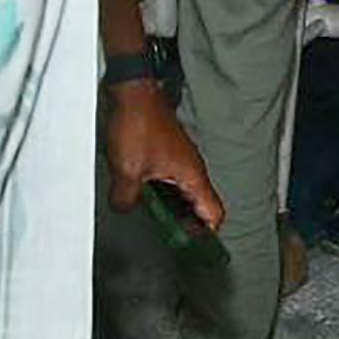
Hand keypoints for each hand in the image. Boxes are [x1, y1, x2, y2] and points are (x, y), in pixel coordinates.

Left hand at [109, 80, 222, 231]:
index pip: (213, 214)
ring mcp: (180, 160)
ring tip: (150, 217)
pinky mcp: (167, 152)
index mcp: (192, 176)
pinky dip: (159, 192)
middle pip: (199, 207)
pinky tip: (139, 194)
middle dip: (184, 225)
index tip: (189, 246)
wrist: (133, 92)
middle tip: (166, 237)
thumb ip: (127, 199)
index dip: (205, 235)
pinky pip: (169, 181)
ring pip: (183, 194)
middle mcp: (191, 169)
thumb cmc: (139, 123)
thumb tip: (125, 208)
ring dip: (169, 208)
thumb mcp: (128, 170)